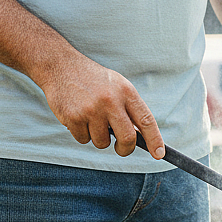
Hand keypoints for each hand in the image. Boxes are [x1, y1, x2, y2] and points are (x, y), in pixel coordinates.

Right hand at [38, 52, 164, 158]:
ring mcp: (92, 110)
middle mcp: (111, 101)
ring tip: (92, 119)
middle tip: (121, 148)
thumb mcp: (117, 85)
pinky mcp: (74, 117)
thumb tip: (139, 137)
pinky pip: (83, 139)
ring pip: (102, 142)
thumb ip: (128, 107)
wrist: (61, 66)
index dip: (155, 139)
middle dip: (125, 149)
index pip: (146, 120)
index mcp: (126, 91)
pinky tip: (78, 116)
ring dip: (98, 138)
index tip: (159, 154)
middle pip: (126, 138)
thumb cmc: (93, 79)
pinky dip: (82, 133)